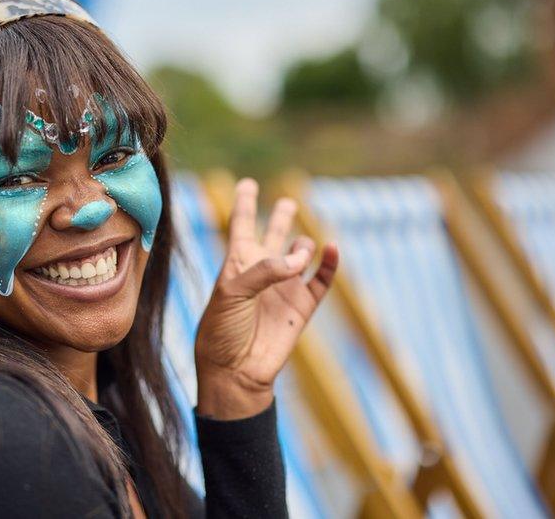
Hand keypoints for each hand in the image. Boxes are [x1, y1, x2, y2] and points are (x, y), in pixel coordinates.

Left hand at [195, 178, 337, 419]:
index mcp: (237, 264)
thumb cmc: (222, 330)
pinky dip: (329, 264)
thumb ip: (264, 271)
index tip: (248, 184)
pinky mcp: (302, 307)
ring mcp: (284, 288)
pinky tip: (331, 249)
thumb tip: (299, 259)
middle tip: (287, 203)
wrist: (235, 371)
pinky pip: (321, 280)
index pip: (242, 225)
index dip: (245, 203)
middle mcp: (262, 272)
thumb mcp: (232, 293)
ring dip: (303, 245)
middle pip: (273, 235)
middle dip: (280, 218)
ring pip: (300, 254)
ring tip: (299, 249)